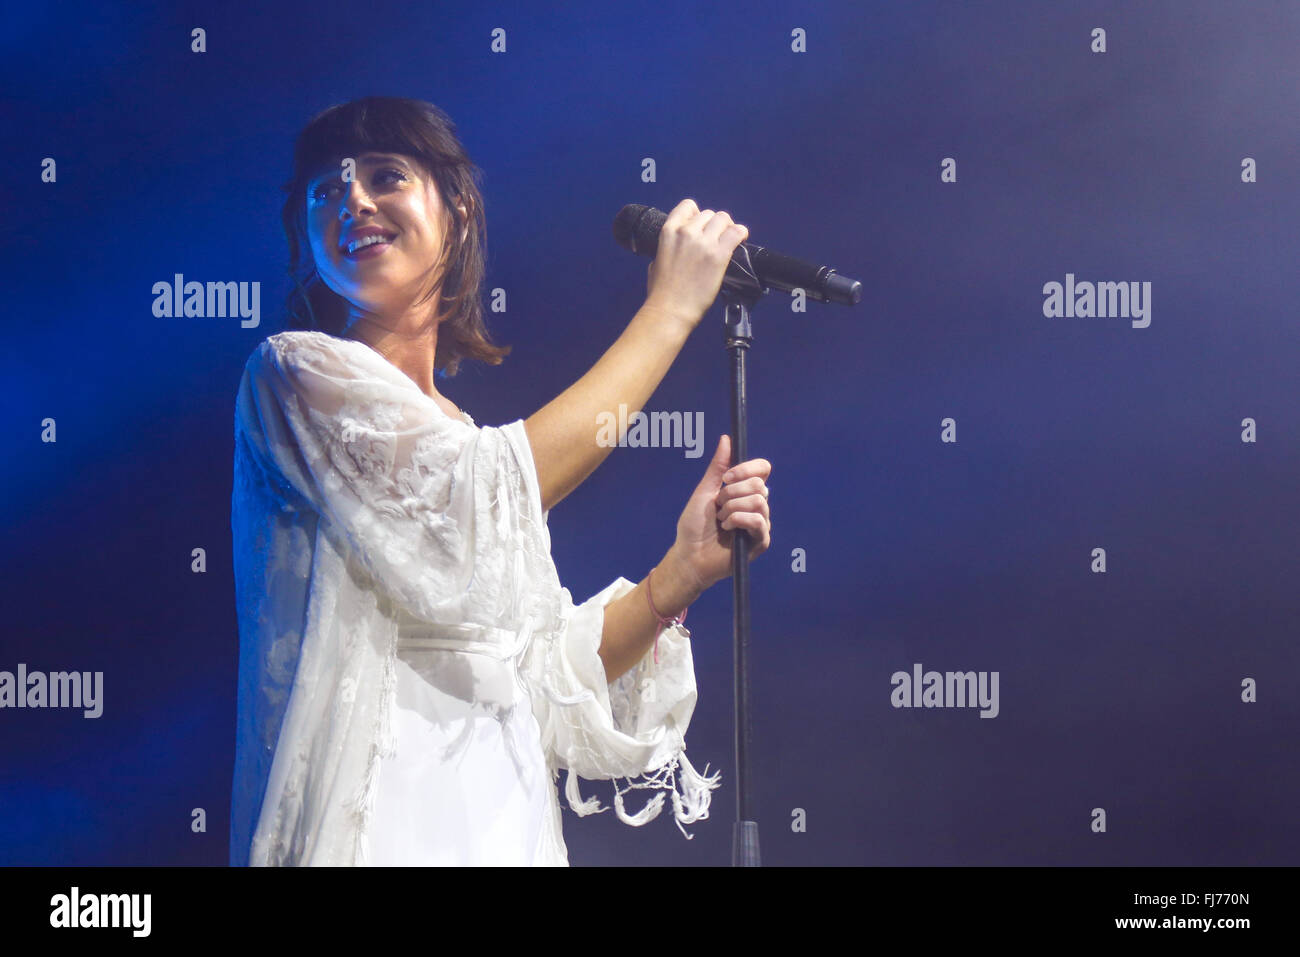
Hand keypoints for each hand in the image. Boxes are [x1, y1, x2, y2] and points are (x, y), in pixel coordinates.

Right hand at [644, 199, 748, 329]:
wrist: (670, 310)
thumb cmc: (661, 293)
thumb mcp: (655, 262)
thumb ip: (667, 249)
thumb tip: (674, 249)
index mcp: (668, 231)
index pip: (688, 206)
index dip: (697, 214)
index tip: (701, 226)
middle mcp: (686, 232)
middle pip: (709, 214)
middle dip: (714, 225)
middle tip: (717, 239)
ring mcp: (703, 242)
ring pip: (724, 219)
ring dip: (728, 228)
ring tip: (729, 240)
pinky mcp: (719, 255)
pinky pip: (737, 232)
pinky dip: (741, 234)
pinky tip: (741, 241)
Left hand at [668, 434, 771, 590]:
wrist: (689, 554)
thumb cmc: (694, 526)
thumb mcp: (704, 492)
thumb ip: (717, 467)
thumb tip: (727, 439)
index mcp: (744, 491)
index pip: (762, 469)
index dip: (746, 469)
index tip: (726, 478)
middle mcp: (756, 505)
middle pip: (760, 484)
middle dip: (733, 493)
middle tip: (718, 506)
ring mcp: (760, 523)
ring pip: (759, 501)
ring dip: (733, 508)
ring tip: (721, 521)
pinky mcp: (761, 541)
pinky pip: (758, 521)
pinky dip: (739, 520)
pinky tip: (727, 529)